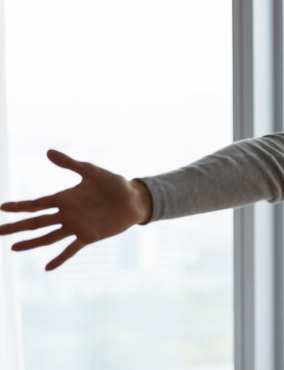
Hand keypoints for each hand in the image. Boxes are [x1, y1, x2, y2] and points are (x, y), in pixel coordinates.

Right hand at [0, 150, 151, 270]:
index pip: (37, 204)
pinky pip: (71, 249)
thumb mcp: (91, 171)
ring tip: (13, 248)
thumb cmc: (113, 183)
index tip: (1, 207)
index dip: (19, 206)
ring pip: (49, 237)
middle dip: (17, 226)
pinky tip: (47, 268)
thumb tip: (47, 152)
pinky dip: (60, 258)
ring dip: (31, 243)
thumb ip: (70, 163)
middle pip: (37, 222)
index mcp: (65, 198)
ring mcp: (76, 226)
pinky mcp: (89, 236)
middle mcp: (67, 214)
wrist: (134, 199)